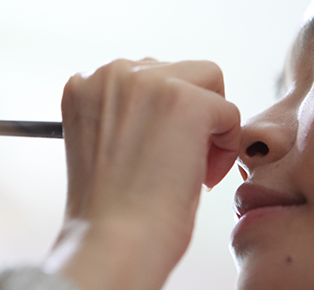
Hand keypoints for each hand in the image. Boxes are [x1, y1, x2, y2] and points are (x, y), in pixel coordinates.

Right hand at [47, 59, 240, 289]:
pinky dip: (226, 144)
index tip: (156, 149)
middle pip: (177, 72)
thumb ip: (124, 110)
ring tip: (193, 166)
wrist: (113, 241)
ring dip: (208, 122)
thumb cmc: (108, 208)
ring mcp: (150, 82)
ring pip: (208, 81)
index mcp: (85, 83)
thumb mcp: (101, 141)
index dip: (159, 114)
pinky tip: (203, 175)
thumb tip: (167, 103)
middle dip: (186, 113)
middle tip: (178, 161)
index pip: (143, 75)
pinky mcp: (186, 101)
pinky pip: (228, 110)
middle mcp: (113, 72)